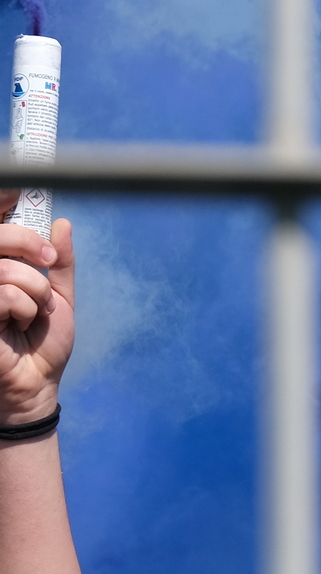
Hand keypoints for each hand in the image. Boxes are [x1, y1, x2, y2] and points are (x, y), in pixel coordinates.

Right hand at [0, 203, 72, 424]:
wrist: (38, 383)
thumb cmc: (42, 343)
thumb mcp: (59, 298)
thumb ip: (61, 262)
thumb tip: (61, 223)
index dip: (4, 200)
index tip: (22, 189)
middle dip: (29, 245)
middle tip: (48, 263)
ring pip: (7, 269)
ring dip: (35, 292)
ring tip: (33, 313)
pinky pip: (4, 294)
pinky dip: (25, 309)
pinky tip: (19, 326)